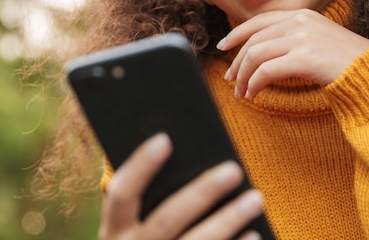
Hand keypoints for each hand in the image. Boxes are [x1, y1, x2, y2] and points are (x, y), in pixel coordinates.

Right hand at [100, 133, 264, 239]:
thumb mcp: (131, 232)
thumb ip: (150, 203)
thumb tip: (191, 162)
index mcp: (113, 232)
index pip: (121, 194)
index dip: (140, 166)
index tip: (165, 139)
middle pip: (167, 220)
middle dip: (202, 193)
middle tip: (233, 169)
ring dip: (228, 220)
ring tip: (255, 198)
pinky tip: (254, 234)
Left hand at [217, 9, 368, 98]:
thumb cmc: (349, 63)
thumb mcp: (319, 41)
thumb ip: (294, 39)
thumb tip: (265, 52)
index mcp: (302, 15)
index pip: (260, 20)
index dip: (238, 33)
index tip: (224, 46)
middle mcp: (300, 21)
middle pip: (254, 40)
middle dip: (237, 61)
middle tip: (231, 78)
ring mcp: (302, 38)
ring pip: (256, 55)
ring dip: (244, 76)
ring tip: (241, 92)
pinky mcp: (304, 57)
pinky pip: (266, 70)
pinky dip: (254, 83)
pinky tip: (253, 94)